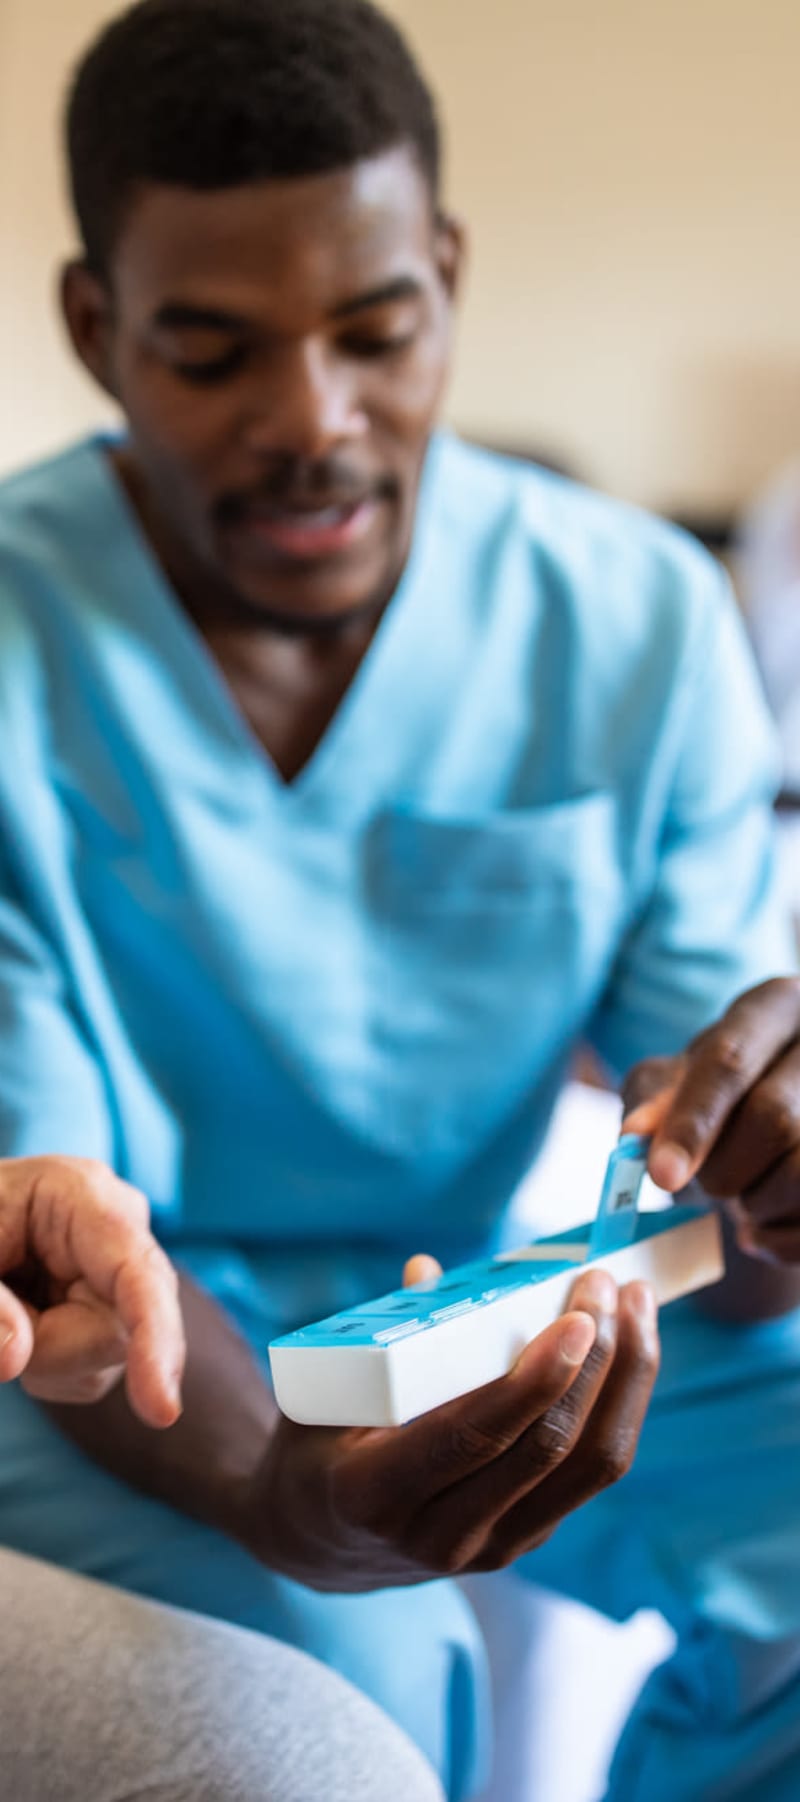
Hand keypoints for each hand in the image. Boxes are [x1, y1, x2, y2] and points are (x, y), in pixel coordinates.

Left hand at [0, 1157, 183, 1426]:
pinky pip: (90, 1370)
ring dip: (42, 1356)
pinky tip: (27, 1321)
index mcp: (84, 1197)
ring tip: (7, 1307)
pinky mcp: (115, 1310)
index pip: (139, 1273)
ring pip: (100, 1361)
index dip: (154, 1338)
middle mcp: (120, 1234)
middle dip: (49, 1350)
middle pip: (116, 1333)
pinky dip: (47, 1364)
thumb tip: (16, 1357)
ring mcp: (121, 1275)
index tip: (162, 1411)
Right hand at [244, 1262, 658, 1592]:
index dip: (534, 1380)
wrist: (319, 1543)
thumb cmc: (316, 1448)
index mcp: (377, 1494)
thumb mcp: (323, 1393)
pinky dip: (618, 1407)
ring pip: (587, 1468)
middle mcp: (442, 1536)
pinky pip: (588, 1475)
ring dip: (626, 1381)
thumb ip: (377, 1336)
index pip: (475, 1437)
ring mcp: (491, 1549)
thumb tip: (430, 1271)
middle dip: (594, 1361)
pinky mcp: (526, 1539)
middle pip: (548, 1449)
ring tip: (638, 1306)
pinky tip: (628, 1351)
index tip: (575, 1317)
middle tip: (605, 1284)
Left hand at [622, 977, 799, 1262]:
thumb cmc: (715, 1097)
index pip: (730, 1062)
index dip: (693, 1124)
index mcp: (778, 1005)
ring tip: (737, 1199)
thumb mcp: (673, 1082)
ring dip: (754, 1205)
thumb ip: (649, 1101)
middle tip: (697, 1188)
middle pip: (773, 1119)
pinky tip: (757, 1233)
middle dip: (721, 1171)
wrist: (766, 1127)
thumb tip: (635, 1134)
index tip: (661, 1177)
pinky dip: (777, 1241)